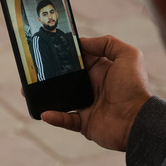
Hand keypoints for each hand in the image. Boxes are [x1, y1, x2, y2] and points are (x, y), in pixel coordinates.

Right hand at [40, 35, 151, 151]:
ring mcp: (87, 105)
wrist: (137, 121)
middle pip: (66, 77)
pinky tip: (44, 112)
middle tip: (33, 68)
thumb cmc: (134, 87)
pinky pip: (64, 119)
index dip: (66, 53)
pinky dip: (54, 117)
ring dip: (45, 94)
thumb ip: (107, 43)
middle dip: (49, 73)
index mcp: (102, 70)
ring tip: (28, 89)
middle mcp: (93, 86)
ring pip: (60, 98)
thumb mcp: (128, 55)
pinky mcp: (84, 123)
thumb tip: (82, 42)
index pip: (79, 59)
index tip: (49, 46)